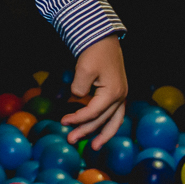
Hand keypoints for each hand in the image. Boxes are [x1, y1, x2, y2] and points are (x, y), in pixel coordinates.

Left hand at [61, 34, 127, 150]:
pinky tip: (98, 129)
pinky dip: (107, 123)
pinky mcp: (117, 91)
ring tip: (94, 146)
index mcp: (113, 92)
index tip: (63, 121)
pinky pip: (114, 113)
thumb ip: (79, 88)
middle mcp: (120, 96)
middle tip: (71, 140)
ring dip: (102, 133)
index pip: (93, 112)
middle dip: (86, 131)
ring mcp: (121, 94)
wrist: (103, 37)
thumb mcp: (83, 69)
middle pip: (103, 120)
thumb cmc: (94, 52)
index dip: (78, 119)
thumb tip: (76, 99)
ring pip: (114, 120)